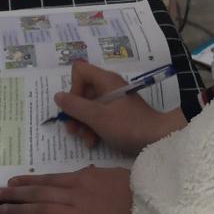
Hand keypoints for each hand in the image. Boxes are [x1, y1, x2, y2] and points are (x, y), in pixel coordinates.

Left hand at [0, 166, 143, 213]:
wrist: (152, 210)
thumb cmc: (138, 189)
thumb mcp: (114, 174)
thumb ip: (94, 175)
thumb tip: (81, 175)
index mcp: (83, 178)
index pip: (49, 179)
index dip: (28, 181)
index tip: (13, 182)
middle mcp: (75, 194)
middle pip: (39, 194)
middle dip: (16, 194)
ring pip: (41, 211)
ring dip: (20, 210)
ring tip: (4, 210)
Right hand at [58, 60, 184, 156]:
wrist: (156, 139)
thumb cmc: (128, 126)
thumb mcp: (97, 117)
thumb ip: (75, 106)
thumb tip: (57, 96)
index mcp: (105, 81)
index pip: (80, 71)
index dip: (73, 87)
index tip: (75, 105)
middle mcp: (109, 87)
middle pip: (82, 92)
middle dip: (75, 112)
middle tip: (72, 130)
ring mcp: (114, 101)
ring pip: (89, 107)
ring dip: (83, 124)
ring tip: (85, 139)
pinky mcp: (117, 115)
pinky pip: (99, 117)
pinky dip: (93, 128)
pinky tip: (93, 142)